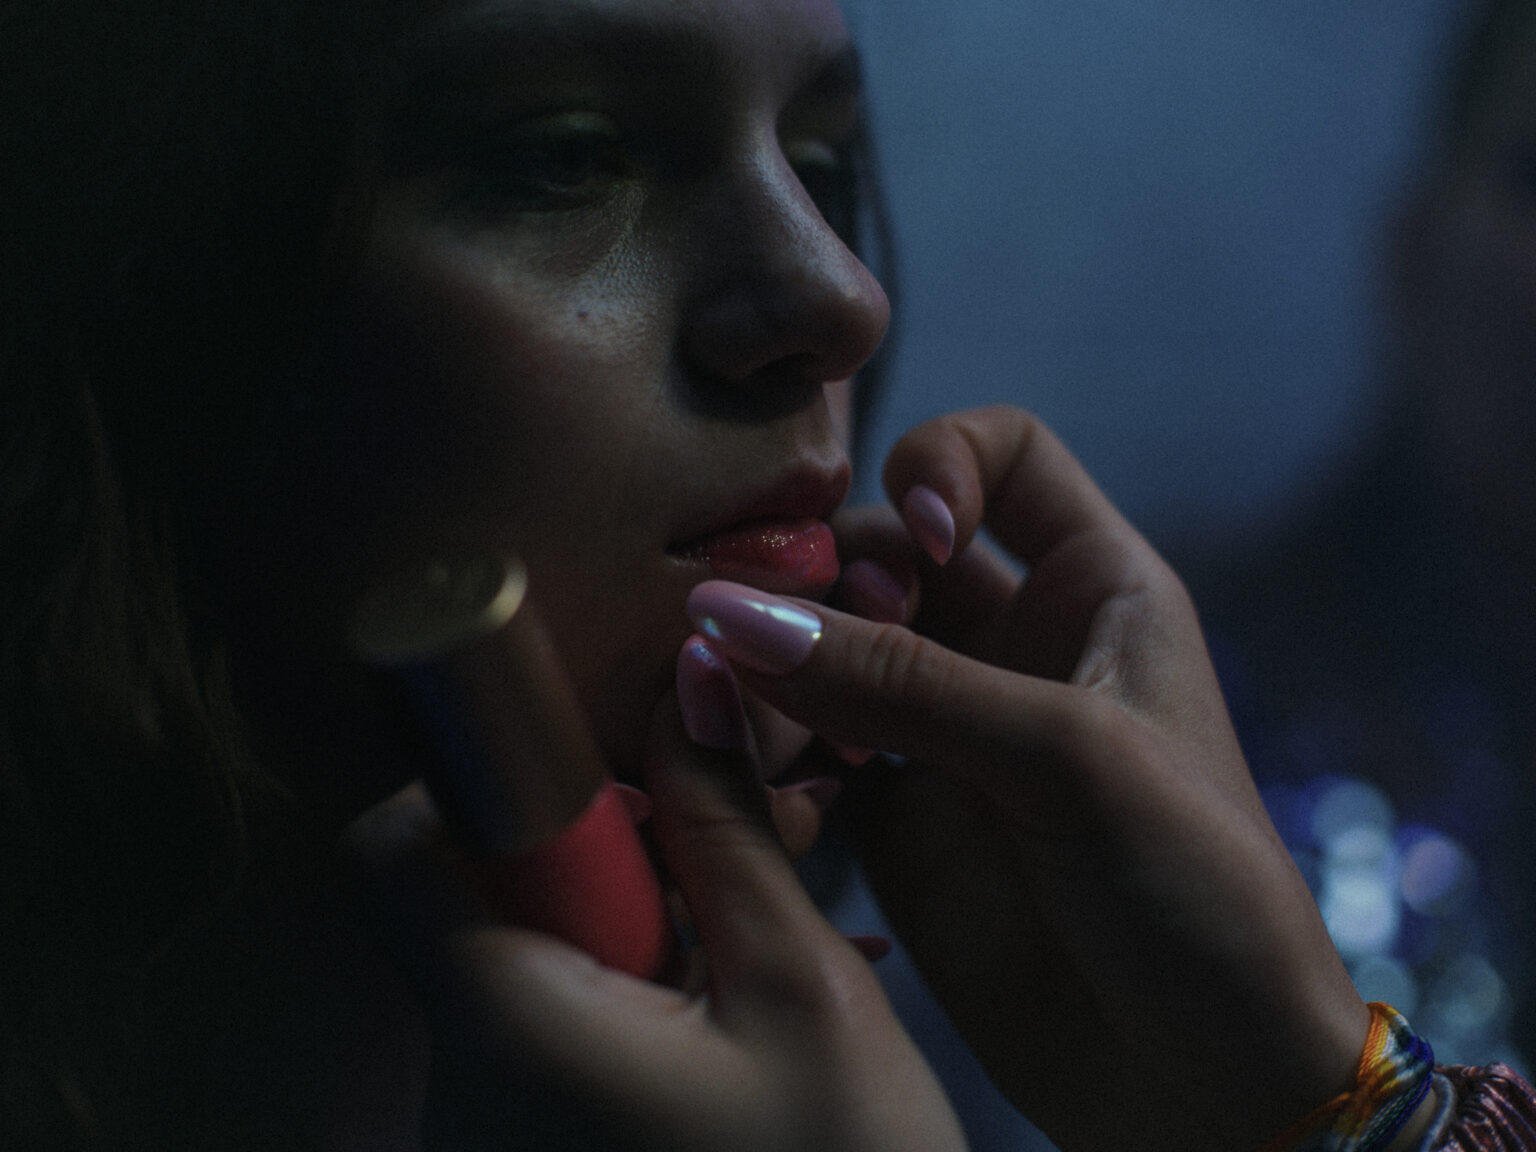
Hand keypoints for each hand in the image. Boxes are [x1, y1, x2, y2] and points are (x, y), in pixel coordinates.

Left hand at [342, 691, 966, 1151]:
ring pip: (522, 959)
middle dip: (598, 854)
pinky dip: (626, 991)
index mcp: (508, 1033)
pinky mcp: (529, 1148)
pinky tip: (722, 1018)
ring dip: (630, 924)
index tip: (609, 779)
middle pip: (472, 896)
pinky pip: (546, 1025)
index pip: (396, 848)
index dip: (488, 776)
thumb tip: (693, 674)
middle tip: (716, 874)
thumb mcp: (801, 989)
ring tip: (740, 962)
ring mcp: (489, 1129)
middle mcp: (461, 1090)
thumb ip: (726, 824)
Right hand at [686, 406, 1371, 1151]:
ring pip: (828, 649)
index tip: (924, 542)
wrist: (1202, 1084)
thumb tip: (729, 616)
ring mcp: (946, 732)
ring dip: (774, 663)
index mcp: (1093, 590)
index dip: (941, 464)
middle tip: (776, 635)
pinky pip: (803, 751)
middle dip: (825, 579)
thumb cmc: (1194, 893)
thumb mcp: (1067, 759)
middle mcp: (1011, 645)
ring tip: (736, 706)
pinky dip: (762, 749)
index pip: (1001, 455)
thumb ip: (900, 685)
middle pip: (883, 551)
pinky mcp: (896, 819)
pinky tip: (754, 776)